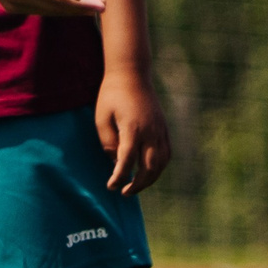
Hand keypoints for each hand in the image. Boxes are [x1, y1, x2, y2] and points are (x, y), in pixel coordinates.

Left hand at [94, 69, 171, 195]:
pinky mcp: (164, 128)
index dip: (119, 176)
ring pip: (162, 162)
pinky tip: (148, 172)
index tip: (111, 186)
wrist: (132, 75)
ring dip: (151, 178)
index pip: (127, 160)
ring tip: (135, 186)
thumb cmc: (111, 96)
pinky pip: (166, 153)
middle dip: (138, 183)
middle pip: (150, 166)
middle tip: (124, 192)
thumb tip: (115, 161)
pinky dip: (159, 166)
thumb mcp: (101, 118)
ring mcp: (160, 130)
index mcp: (133, 129)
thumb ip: (108, 142)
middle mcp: (151, 131)